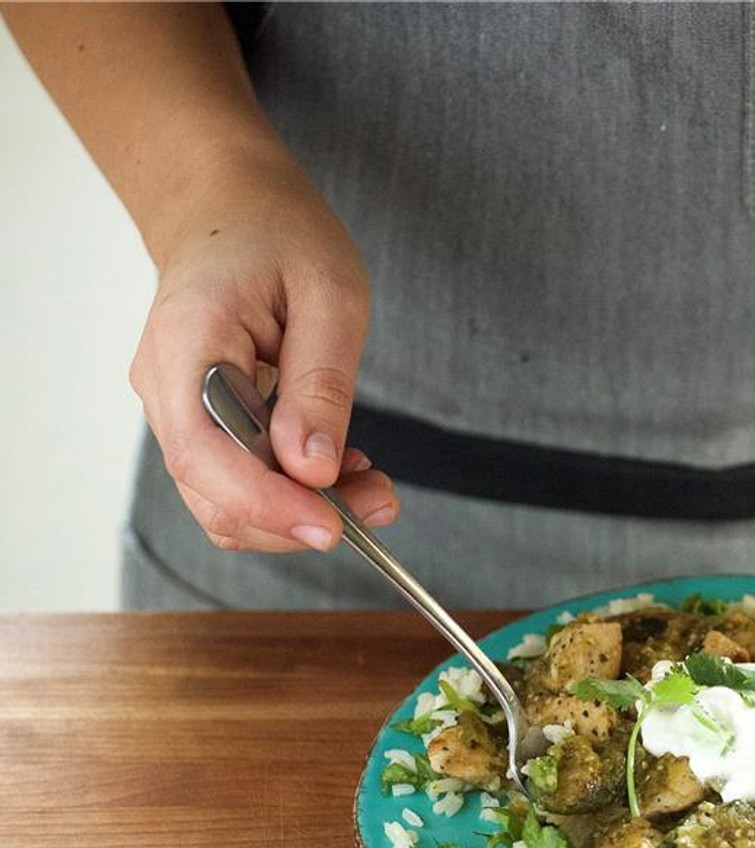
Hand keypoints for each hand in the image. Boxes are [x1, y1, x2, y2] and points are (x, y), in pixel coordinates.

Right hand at [128, 154, 397, 551]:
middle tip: (381, 501)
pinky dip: (290, 491)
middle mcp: (165, 386)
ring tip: (370, 485)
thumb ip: (321, 385)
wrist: (231, 207)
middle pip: (214, 494)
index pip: (205, 455)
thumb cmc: (279, 234)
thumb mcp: (330, 294)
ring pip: (225, 499)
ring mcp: (175, 409)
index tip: (333, 525)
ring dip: (299, 511)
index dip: (267, 504)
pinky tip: (340, 468)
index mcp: (188, 341)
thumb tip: (313, 470)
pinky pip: (237, 478)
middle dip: (297, 517)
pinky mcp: (199, 422)